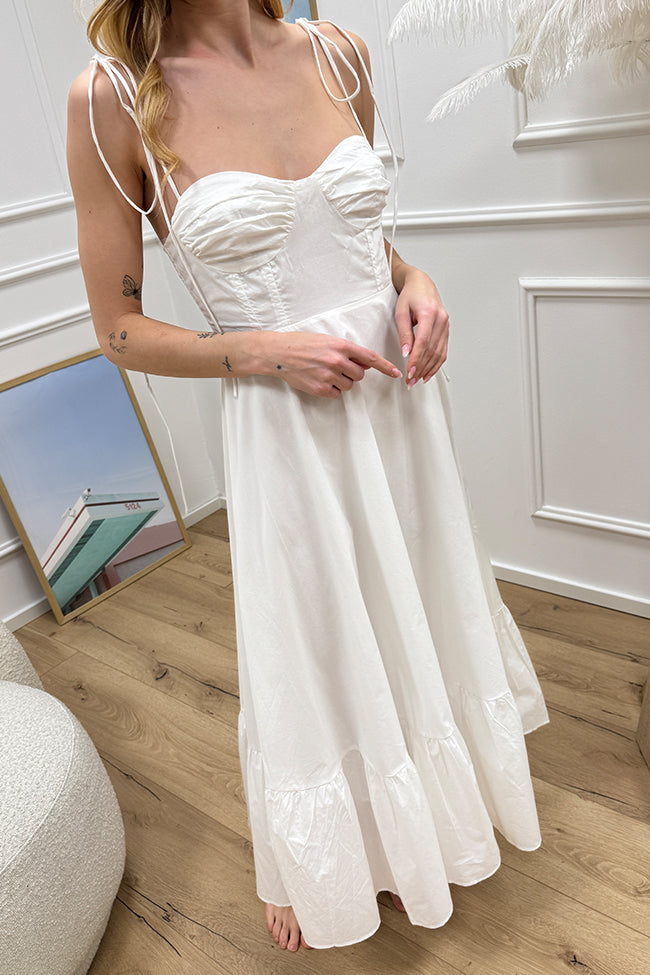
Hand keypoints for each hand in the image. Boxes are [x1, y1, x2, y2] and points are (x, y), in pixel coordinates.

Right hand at [254, 331, 401, 398]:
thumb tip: (364, 363)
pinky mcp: (320, 388)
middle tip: (336, 366)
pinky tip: (318, 380)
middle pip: (360, 375)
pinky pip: (336, 393)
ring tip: (324, 372)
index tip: (396, 373)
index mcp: (341, 345)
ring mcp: (328, 375)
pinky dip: (330, 389)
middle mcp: (337, 360)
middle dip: (352, 373)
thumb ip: (347, 351)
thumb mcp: (327, 340)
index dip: (385, 366)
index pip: (369, 357)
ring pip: (348, 385)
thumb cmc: (301, 344)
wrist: (278, 353)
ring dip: (341, 381)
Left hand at [394, 267, 448, 386]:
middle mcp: (441, 319)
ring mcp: (446, 325)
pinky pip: (443, 350)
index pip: (424, 342)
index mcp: (429, 313)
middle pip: (432, 350)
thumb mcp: (401, 312)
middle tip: (410, 381)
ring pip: (439, 353)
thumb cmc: (410, 296)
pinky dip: (436, 364)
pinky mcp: (446, 329)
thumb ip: (404, 333)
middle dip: (421, 368)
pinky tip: (428, 372)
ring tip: (418, 380)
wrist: (422, 284)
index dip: (417, 360)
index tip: (410, 372)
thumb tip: (406, 353)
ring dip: (429, 369)